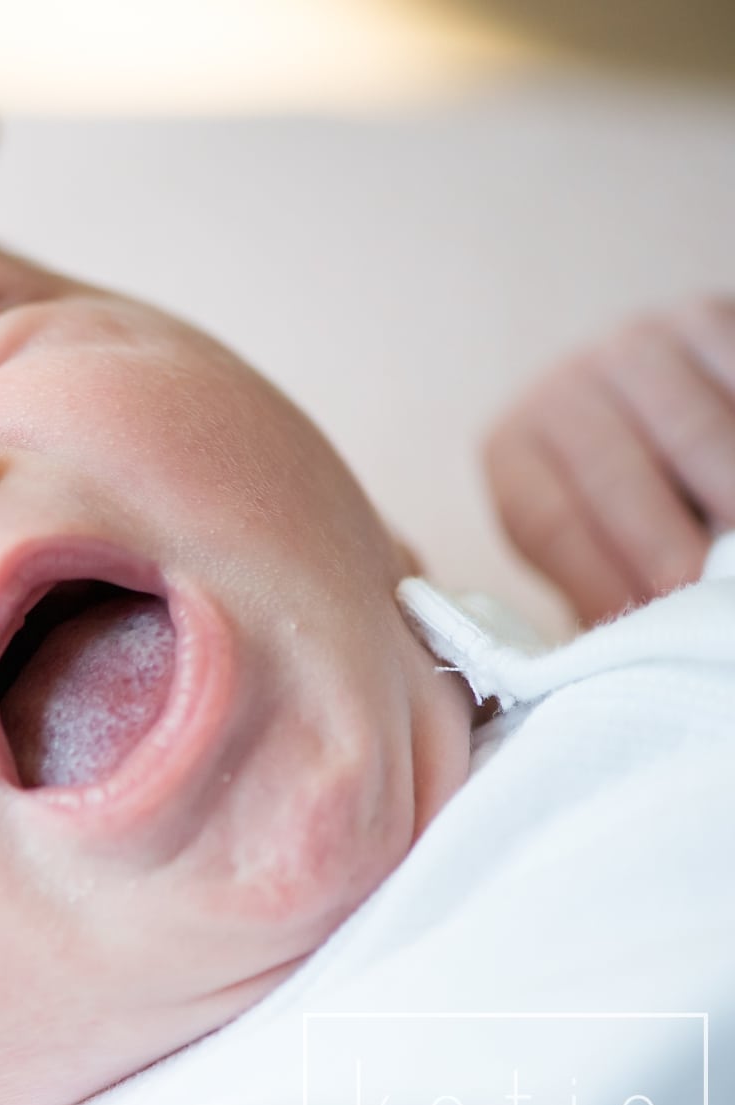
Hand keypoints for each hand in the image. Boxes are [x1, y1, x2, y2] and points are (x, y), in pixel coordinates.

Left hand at [483, 295, 734, 625]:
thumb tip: (622, 662)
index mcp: (516, 450)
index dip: (600, 573)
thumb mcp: (598, 539)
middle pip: (619, 473)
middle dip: (672, 542)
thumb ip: (607, 588)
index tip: (653, 614)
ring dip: (732, 491)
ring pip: (699, 427)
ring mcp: (637, 344)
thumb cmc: (630, 504)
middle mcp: (564, 388)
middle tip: (708, 592)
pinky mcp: (705, 317)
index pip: (550, 521)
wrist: (662, 402)